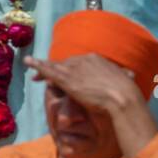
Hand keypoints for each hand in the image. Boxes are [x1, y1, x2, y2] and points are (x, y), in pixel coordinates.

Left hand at [24, 54, 140, 116]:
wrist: (122, 99)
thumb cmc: (126, 94)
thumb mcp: (125, 80)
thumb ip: (123, 76)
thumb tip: (129, 74)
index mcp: (96, 59)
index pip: (78, 62)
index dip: (69, 68)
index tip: (65, 74)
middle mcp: (83, 60)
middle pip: (64, 63)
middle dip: (54, 70)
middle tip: (43, 77)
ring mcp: (74, 69)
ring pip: (54, 66)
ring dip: (42, 69)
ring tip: (33, 73)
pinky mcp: (67, 79)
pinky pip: (48, 70)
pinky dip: (37, 66)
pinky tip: (28, 62)